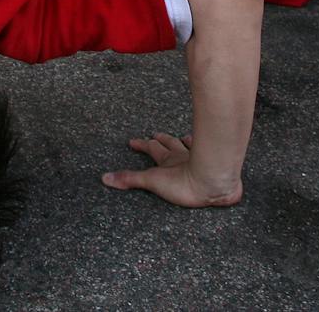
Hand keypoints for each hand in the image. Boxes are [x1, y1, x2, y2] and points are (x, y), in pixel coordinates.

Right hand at [101, 132, 242, 208]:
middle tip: (154, 135)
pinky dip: (204, 148)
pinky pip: (206, 152)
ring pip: (186, 146)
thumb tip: (105, 177)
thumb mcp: (152, 182)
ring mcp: (197, 158)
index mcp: (166, 160)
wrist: (213, 180)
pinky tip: (206, 146)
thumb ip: (130, 179)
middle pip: (167, 144)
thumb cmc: (183, 183)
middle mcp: (181, 156)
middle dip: (159, 140)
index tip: (132, 141)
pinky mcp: (210, 164)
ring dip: (180, 142)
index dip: (141, 145)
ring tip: (180, 137)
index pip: (150, 148)